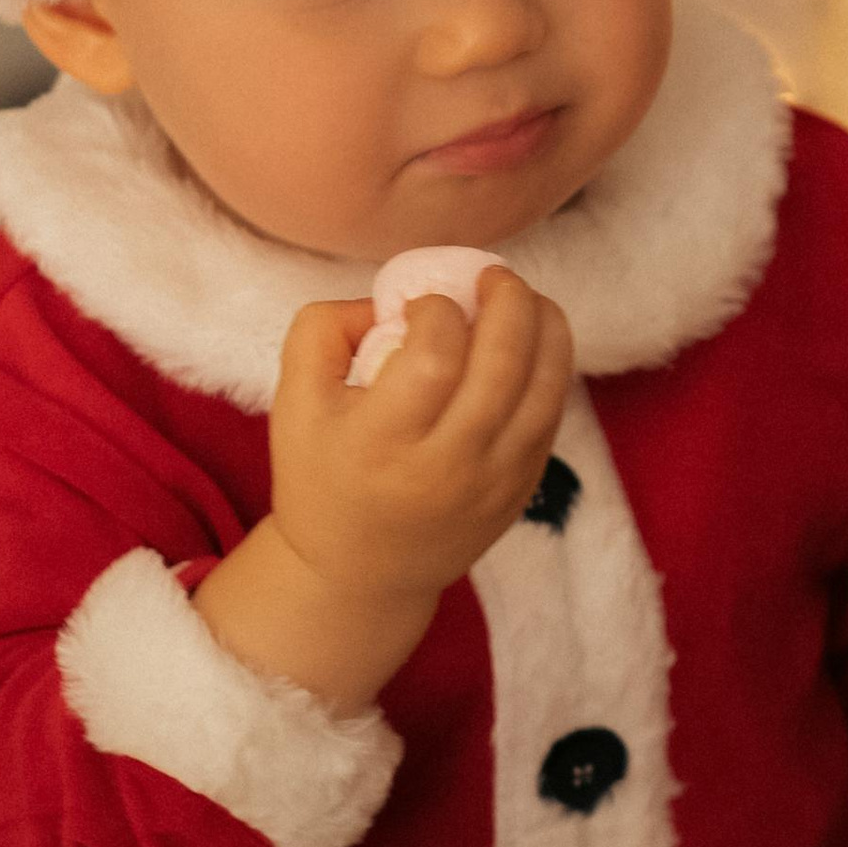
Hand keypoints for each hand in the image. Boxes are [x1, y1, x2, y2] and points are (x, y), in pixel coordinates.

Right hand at [194, 274, 572, 711]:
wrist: (359, 571)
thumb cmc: (322, 474)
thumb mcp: (294, 401)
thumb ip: (325, 329)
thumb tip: (393, 297)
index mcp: (382, 442)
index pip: (434, 355)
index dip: (438, 308)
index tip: (424, 305)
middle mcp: (446, 466)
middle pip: (502, 365)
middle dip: (508, 299)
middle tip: (492, 276)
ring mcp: (493, 482)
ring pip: (544, 388)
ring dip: (545, 327)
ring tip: (523, 298)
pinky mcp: (522, 490)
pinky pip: (552, 415)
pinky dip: (553, 367)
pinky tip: (535, 341)